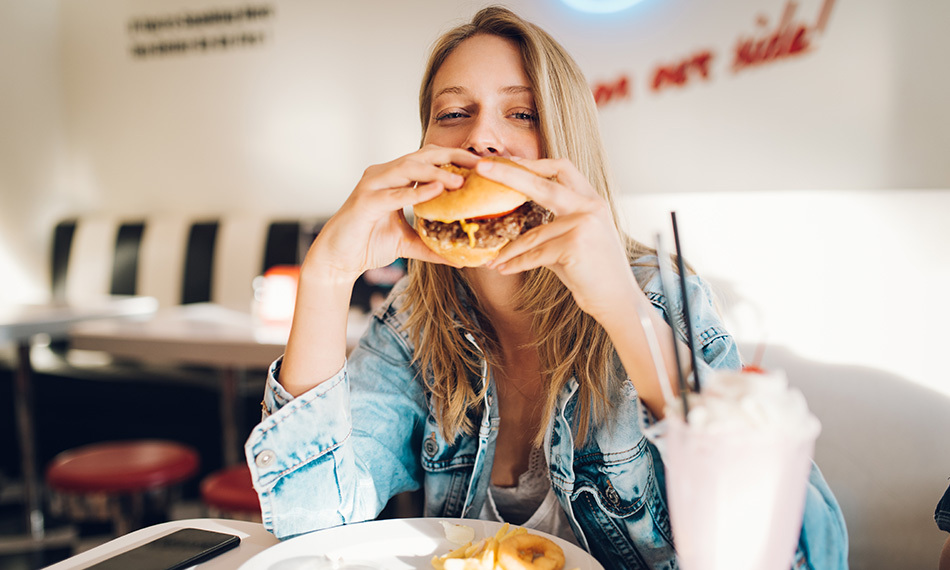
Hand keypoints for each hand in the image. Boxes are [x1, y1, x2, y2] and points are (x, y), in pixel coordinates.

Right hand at [304, 145, 478, 282]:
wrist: (337, 260)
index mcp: (395, 179)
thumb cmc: (368, 244)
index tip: (482, 165)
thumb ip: (432, 245)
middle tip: (480, 164)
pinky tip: (436, 192)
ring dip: (436, 172)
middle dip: (452, 157)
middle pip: (422, 156)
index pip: (429, 159)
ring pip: (408, 169)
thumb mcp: (408, 244)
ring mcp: (372, 185)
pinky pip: (393, 194)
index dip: (455, 158)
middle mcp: (383, 175)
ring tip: (461, 180)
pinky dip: (415, 192)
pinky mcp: (364, 202)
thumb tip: (461, 259)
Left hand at [479, 157, 638, 322]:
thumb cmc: (594, 272)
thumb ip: (552, 224)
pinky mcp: (574, 245)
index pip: (561, 168)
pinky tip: (502, 269)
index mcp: (591, 200)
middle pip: (541, 183)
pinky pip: (534, 254)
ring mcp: (583, 224)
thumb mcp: (576, 239)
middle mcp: (589, 207)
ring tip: (492, 259)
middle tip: (481, 167)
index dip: (532, 163)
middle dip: (509, 173)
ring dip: (509, 250)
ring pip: (532, 234)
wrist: (618, 300)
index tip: (507, 161)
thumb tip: (515, 219)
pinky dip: (516, 264)